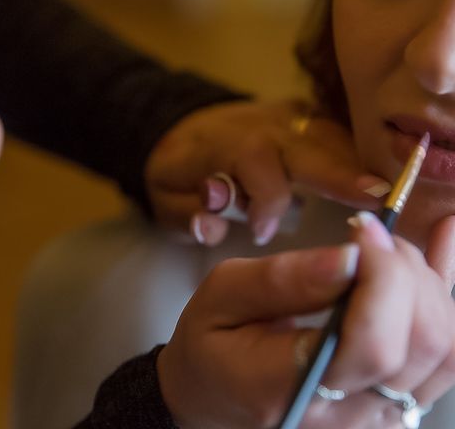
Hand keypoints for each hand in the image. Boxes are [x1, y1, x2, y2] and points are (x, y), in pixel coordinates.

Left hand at [144, 99, 389, 245]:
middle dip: (342, 173)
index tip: (261, 232)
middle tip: (378, 198)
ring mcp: (287, 115)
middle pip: (308, 143)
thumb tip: (211, 225)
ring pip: (331, 136)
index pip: (256, 160)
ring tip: (382, 195)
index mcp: (225, 141)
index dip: (266, 199)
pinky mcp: (305, 118)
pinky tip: (370, 183)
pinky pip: (337, 135)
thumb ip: (187, 215)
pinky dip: (356, 158)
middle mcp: (262, 123)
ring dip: (356, 166)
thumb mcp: (165, 200)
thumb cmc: (177, 175)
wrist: (181, 133)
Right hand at [156, 213, 454, 427]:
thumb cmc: (210, 343)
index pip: (372, 347)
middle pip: (422, 346)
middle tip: (368, 235)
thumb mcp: (219, 296)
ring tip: (388, 248)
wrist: (215, 393)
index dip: (385, 280)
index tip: (362, 231)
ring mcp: (375, 416)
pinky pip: (445, 354)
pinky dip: (445, 293)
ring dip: (429, 284)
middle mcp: (343, 417)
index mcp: (287, 389)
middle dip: (407, 272)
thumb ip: (279, 280)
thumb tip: (348, 258)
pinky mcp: (392, 403)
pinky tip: (441, 245)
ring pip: (446, 351)